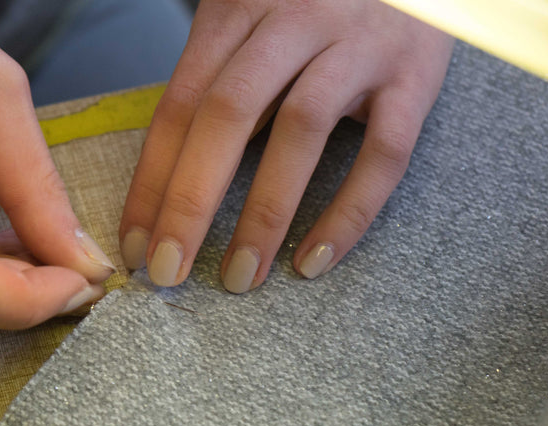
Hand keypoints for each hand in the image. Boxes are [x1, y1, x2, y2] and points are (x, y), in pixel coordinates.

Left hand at [119, 0, 452, 292]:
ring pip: (300, 130)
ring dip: (263, 213)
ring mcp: (358, 46)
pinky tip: (314, 259)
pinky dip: (348, 212)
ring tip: (240, 276)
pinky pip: (381, 154)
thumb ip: (222, 79)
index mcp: (240, 6)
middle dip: (189, 203)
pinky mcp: (414, 76)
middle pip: (227, 113)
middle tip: (167, 271)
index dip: (152, 178)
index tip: (134, 241)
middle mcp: (295, 19)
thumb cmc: (323, 3)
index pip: (180, 102)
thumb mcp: (258, 19)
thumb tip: (175, 177)